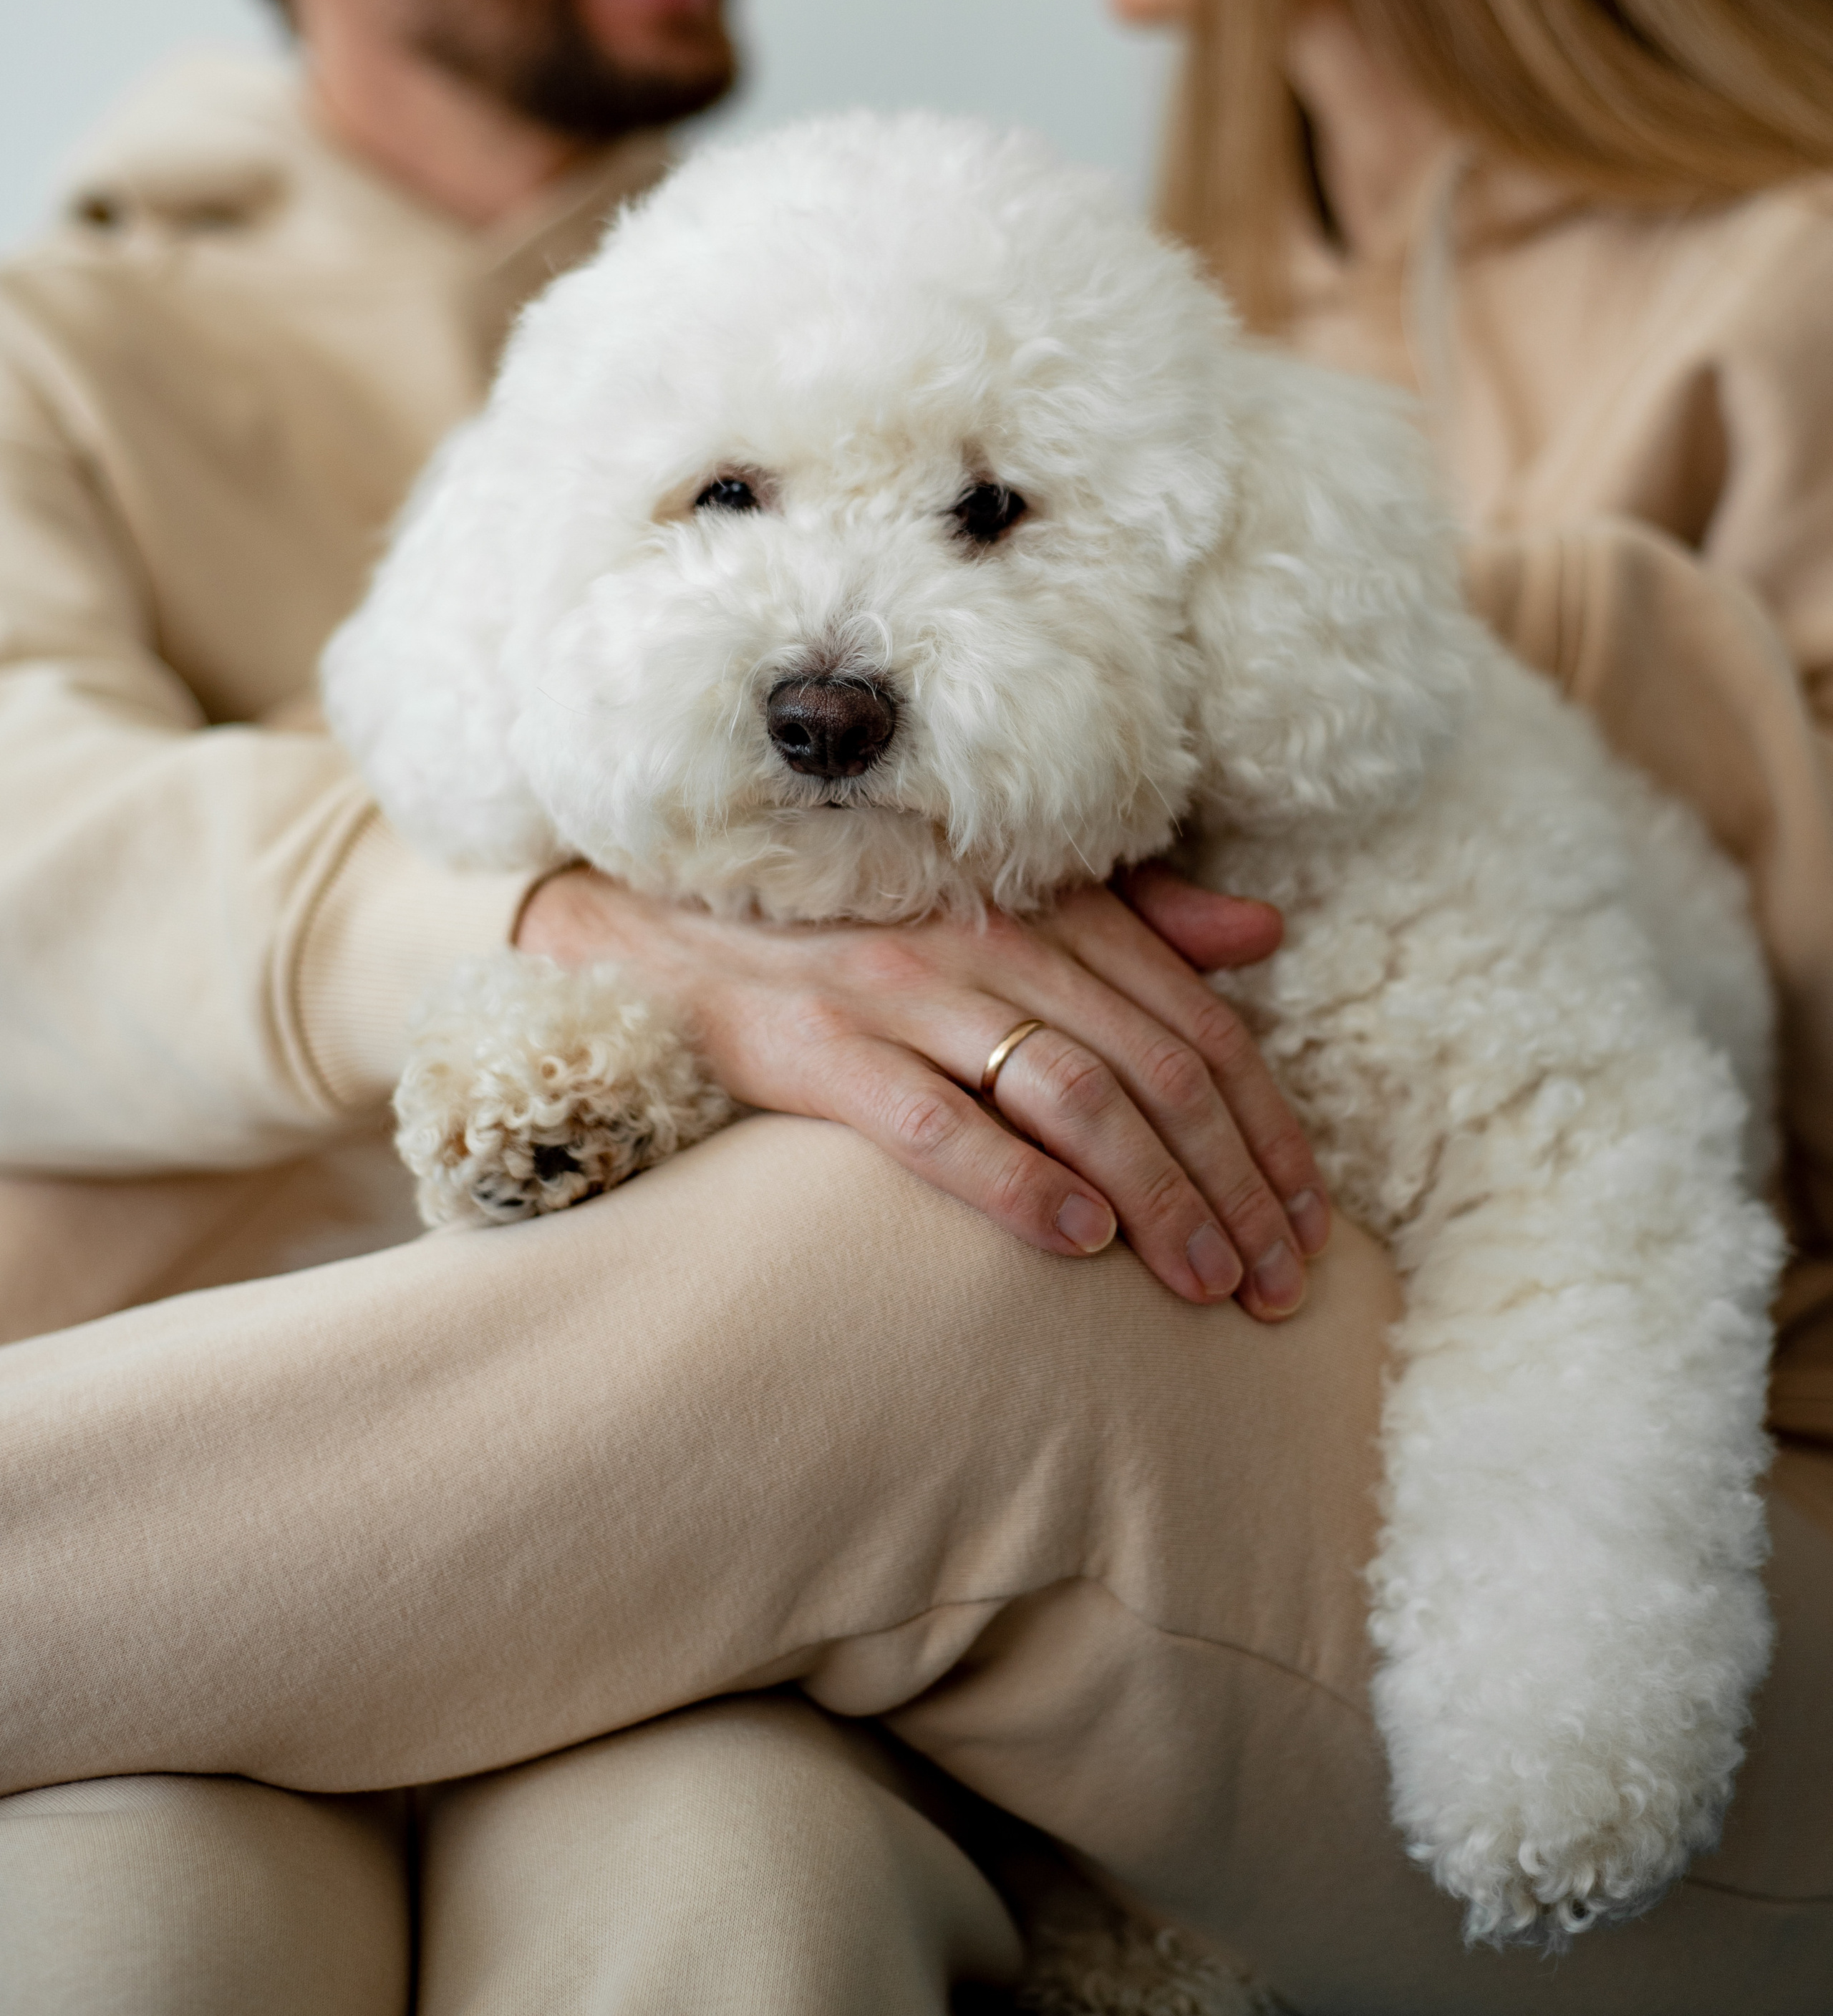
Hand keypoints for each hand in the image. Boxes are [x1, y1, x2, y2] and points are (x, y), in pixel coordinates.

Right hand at [515, 864, 1328, 1317]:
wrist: (654, 929)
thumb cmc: (844, 930)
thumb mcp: (994, 907)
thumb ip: (1133, 920)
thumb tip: (1261, 939)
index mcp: (1040, 903)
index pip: (1195, 1019)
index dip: (1269, 1125)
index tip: (1311, 1222)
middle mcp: (983, 935)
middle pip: (1152, 1064)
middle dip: (1233, 1182)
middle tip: (1278, 1287)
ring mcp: (897, 986)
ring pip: (1068, 1090)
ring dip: (1156, 1194)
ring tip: (1208, 1283)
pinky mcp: (813, 1044)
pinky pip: (930, 1116)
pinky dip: (1013, 1177)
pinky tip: (1076, 1238)